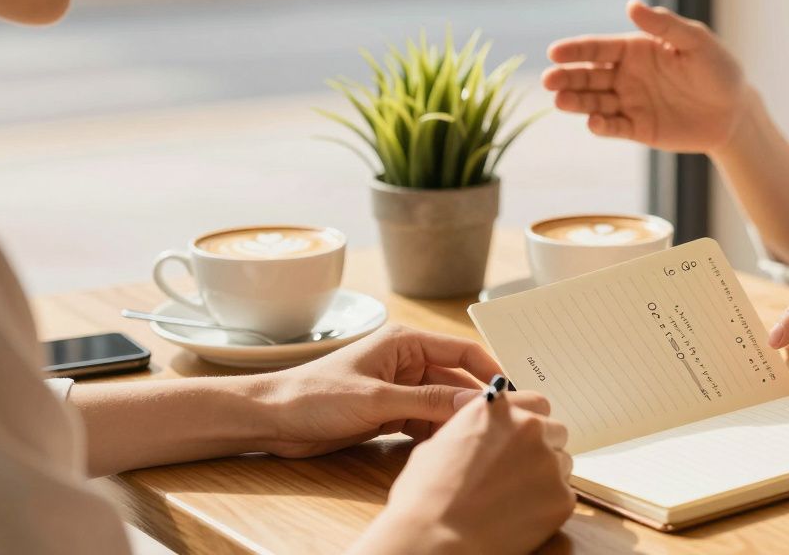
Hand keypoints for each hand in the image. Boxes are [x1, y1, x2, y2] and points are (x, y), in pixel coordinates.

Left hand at [260, 325, 500, 457]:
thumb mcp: (376, 400)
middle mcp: (407, 361)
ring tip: (484, 439)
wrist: (273, 419)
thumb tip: (474, 405)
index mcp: (405, 342)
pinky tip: (452, 447)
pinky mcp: (390, 411)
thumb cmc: (315, 395)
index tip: (515, 391)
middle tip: (505, 424)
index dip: (490, 369)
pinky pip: (426, 420)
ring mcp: (399, 387)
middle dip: (477, 401)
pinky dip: (438, 433)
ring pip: (443, 404)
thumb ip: (427, 402)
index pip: (462, 351)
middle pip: (456, 380)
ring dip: (458, 420)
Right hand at [362, 392, 574, 554]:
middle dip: (542, 448)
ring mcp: (548, 462)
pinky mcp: (561, 497)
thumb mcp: (441, 442)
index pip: (537, 403)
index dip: (531, 422)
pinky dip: (549, 505)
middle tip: (520, 472)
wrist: (436, 537)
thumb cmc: (426, 495)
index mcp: (497, 408)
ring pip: (563, 463)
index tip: (525, 437)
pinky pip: (565, 495)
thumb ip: (475, 429)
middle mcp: (528, 428)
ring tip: (517, 498)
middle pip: (555, 432)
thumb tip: (485, 433)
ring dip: (547, 475)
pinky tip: (522, 518)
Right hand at [544, 0, 748, 153]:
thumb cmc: (718, 70)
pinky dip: (601, 126)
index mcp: (635, 49)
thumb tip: (631, 6)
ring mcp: (630, 103)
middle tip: (548, 80)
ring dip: (576, 101)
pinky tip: (593, 122)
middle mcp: (627, 75)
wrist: (734, 112)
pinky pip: (614, 127)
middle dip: (566, 77)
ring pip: (594, 101)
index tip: (554, 53)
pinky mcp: (638, 128)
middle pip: (588, 75)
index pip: (599, 47)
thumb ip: (664, 26)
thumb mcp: (696, 42)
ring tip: (560, 101)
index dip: (576, 50)